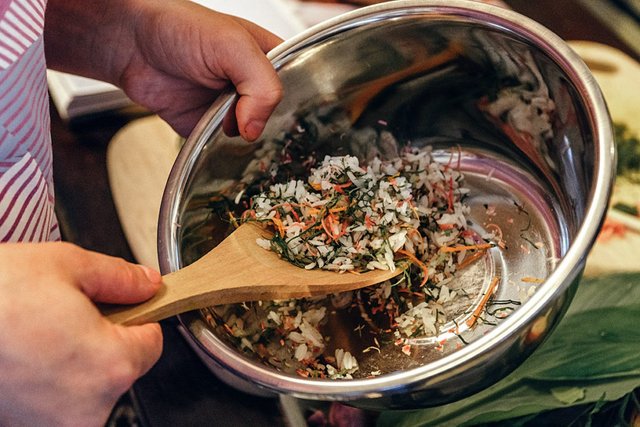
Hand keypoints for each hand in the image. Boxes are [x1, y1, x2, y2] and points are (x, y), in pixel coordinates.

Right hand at [0, 242, 162, 425]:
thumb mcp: (65, 265)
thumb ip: (119, 278)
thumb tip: (148, 284)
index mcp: (112, 365)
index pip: (153, 343)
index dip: (138, 318)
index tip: (120, 307)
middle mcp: (89, 408)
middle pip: (119, 367)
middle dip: (101, 339)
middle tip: (63, 314)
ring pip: (85, 385)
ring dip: (71, 362)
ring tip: (34, 336)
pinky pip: (52, 403)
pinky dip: (44, 381)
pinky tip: (20, 357)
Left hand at [45, 0, 283, 140]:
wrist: (130, 44)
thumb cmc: (180, 28)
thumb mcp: (233, 45)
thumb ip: (260, 83)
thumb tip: (256, 129)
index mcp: (270, 58)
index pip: (300, 86)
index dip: (302, 105)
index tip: (298, 123)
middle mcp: (254, 85)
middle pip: (279, 118)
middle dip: (274, 130)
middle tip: (267, 138)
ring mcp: (233, 108)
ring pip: (254, 137)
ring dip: (249, 145)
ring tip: (243, 142)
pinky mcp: (210, 128)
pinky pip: (225, 149)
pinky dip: (225, 154)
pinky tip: (226, 152)